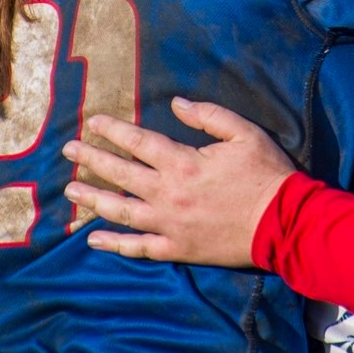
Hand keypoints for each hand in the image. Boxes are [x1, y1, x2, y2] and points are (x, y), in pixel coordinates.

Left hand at [61, 97, 295, 266]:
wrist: (284, 224)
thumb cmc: (267, 175)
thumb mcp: (244, 133)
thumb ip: (208, 116)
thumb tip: (175, 104)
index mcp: (182, 163)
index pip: (138, 142)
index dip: (113, 130)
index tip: (92, 122)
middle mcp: (168, 194)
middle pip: (120, 174)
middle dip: (92, 159)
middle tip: (69, 150)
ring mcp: (169, 224)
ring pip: (121, 211)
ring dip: (93, 199)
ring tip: (71, 190)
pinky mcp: (177, 249)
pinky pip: (138, 248)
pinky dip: (114, 244)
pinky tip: (93, 239)